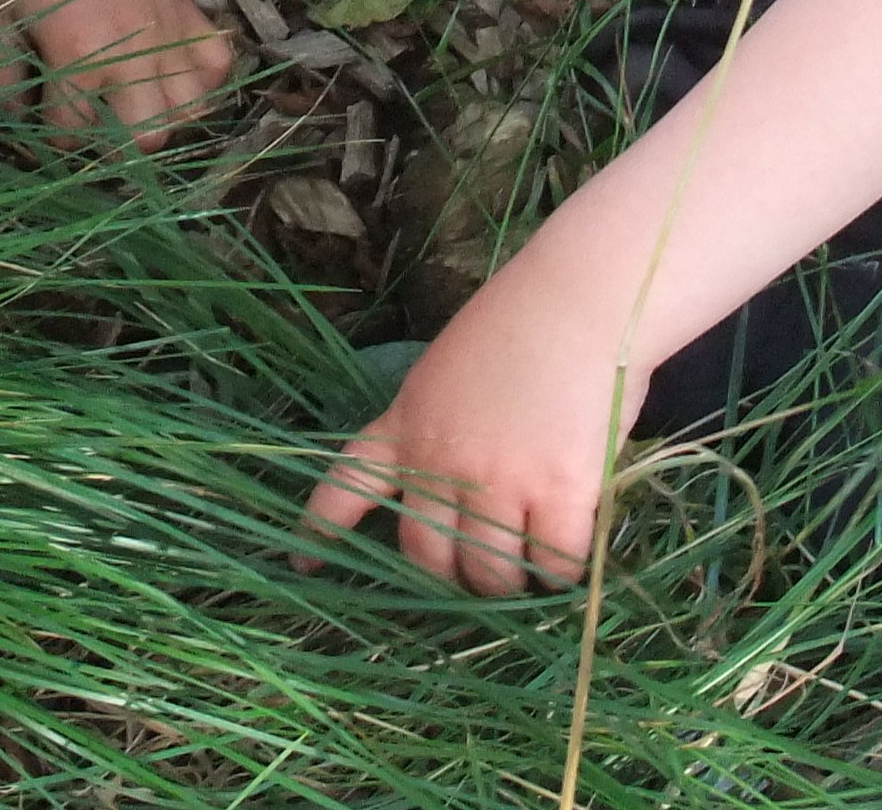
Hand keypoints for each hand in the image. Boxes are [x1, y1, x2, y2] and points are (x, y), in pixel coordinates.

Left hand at [0, 0, 233, 140]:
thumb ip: (1, 78)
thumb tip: (15, 118)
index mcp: (77, 60)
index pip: (69, 134)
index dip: (51, 139)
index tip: (46, 125)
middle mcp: (130, 57)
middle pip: (144, 140)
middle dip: (116, 144)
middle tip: (97, 122)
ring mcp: (168, 37)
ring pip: (188, 111)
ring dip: (161, 117)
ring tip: (136, 103)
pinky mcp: (190, 15)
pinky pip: (216, 67)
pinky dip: (199, 81)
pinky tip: (172, 75)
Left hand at [303, 284, 636, 595]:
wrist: (577, 298)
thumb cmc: (520, 321)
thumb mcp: (445, 370)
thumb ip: (437, 428)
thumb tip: (460, 496)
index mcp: (407, 424)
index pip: (349, 483)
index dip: (325, 528)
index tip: (304, 560)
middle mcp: (441, 461)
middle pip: (426, 554)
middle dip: (450, 578)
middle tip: (478, 572)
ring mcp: (497, 480)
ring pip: (489, 572)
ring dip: (507, 583)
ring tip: (527, 573)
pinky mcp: (557, 492)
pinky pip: (552, 565)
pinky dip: (559, 572)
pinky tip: (565, 557)